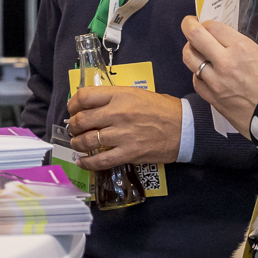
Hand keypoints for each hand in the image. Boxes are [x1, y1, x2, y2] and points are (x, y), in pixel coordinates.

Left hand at [66, 85, 181, 168]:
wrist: (185, 127)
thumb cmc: (162, 108)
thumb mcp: (136, 94)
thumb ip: (114, 98)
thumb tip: (92, 106)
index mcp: (119, 95)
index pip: (84, 97)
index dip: (72, 104)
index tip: (72, 110)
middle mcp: (117, 113)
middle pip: (82, 120)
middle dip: (73, 126)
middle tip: (74, 129)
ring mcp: (122, 134)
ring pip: (87, 141)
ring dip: (77, 144)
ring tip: (77, 144)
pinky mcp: (129, 153)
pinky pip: (101, 160)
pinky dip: (87, 163)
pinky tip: (82, 162)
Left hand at [180, 16, 257, 134]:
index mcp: (243, 49)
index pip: (213, 27)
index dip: (208, 23)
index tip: (208, 24)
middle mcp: (225, 63)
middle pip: (195, 37)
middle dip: (189, 25)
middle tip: (189, 23)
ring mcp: (216, 82)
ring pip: (189, 59)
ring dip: (190, 50)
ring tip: (193, 48)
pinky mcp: (213, 100)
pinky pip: (196, 82)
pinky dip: (196, 74)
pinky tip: (202, 73)